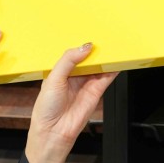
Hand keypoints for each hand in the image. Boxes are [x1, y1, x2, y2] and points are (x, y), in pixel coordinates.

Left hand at [25, 43, 116, 162]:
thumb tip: (85, 47)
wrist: (53, 132)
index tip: (88, 30)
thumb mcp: (53, 78)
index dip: (79, 43)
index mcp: (59, 70)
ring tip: (113, 44)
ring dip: (106, 56)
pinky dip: (113, 68)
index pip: (72, 52)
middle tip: (104, 34)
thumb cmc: (46, 108)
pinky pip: (107, 77)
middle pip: (88, 57)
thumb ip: (68, 60)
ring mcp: (85, 83)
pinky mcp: (96, 91)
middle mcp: (73, 75)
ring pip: (99, 65)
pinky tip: (117, 59)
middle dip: (95, 48)